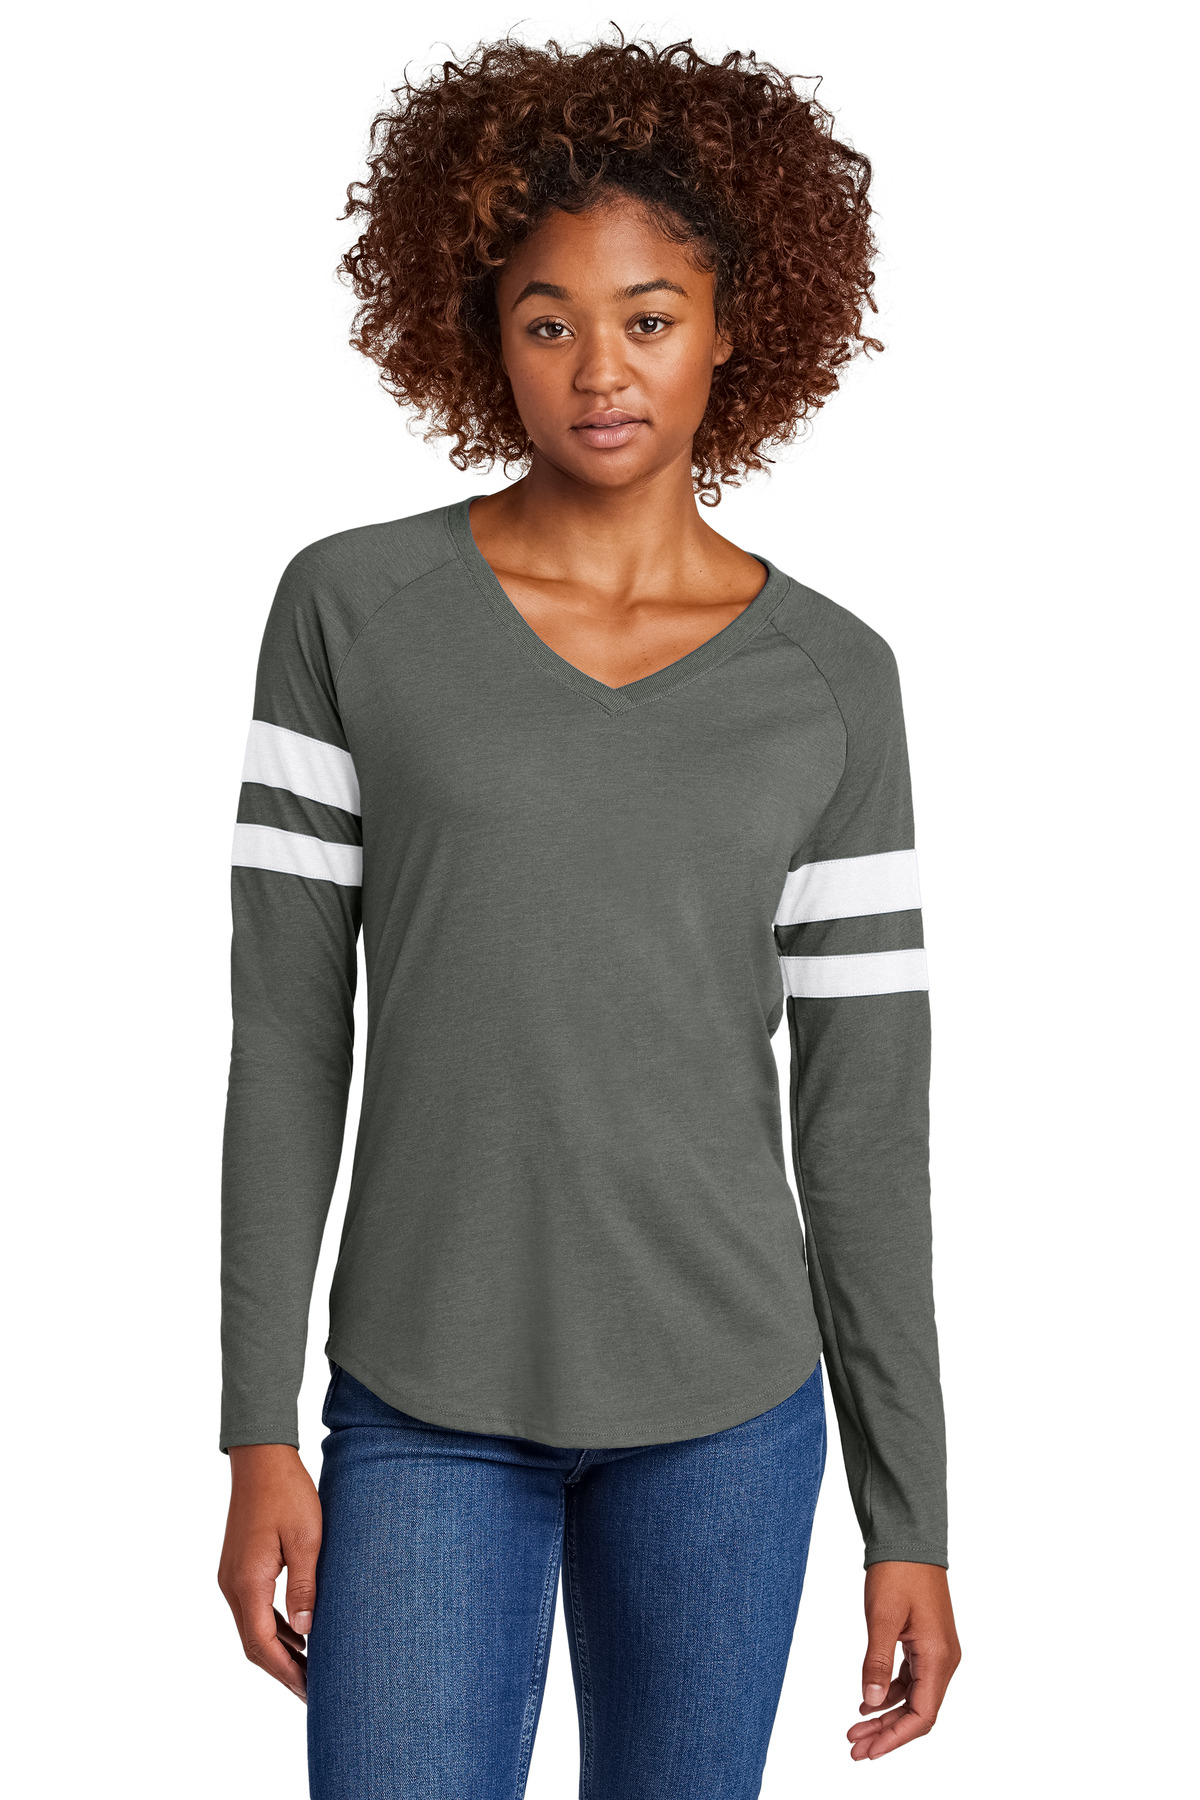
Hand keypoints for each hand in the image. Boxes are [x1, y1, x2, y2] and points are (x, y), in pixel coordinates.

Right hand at [217, 1443, 322, 1701]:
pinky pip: (253, 1608)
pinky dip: (274, 1626)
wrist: (261, 1458)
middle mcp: (232, 1584)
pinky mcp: (238, 1566)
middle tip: (313, 1690)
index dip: (286, 1672)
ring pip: (252, 1627)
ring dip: (278, 1649)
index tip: (310, 1692)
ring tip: (310, 1667)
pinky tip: (298, 1632)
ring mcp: (232, 1575)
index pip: (263, 1644)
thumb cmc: (287, 1493)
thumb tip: (306, 1632)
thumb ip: (305, 1586)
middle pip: (254, 1643)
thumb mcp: (307, 1538)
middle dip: (283, 1669)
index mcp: (248, 1582)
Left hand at [847, 1560, 959, 1759]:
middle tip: (854, 1747)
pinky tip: (868, 1702)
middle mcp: (944, 1660)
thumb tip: (870, 1702)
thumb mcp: (882, 1617)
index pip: (922, 1716)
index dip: (895, 1738)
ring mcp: (936, 1652)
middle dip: (887, 1733)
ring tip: (855, 1729)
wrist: (909, 1538)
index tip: (868, 1751)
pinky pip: (911, 1679)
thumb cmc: (898, 1572)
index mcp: (939, 1657)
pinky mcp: (926, 1642)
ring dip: (886, 1715)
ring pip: (913, 1697)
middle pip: (918, 1712)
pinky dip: (890, 1693)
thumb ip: (876, 1662)